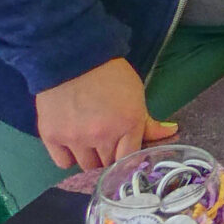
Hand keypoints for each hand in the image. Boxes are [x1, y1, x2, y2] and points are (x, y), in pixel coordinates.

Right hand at [36, 57, 175, 170]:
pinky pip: (63, 162)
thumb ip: (149, 121)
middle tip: (107, 146)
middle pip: (108, 165)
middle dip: (110, 158)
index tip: (124, 153)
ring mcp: (75, 138)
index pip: (130, 160)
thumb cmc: (110, 74)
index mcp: (127, 125)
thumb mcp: (136, 94)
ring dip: (91, 158)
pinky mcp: (51, 136)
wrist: (72, 57)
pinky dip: (69, 157)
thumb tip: (172, 133)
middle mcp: (102, 136)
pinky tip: (72, 145)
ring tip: (90, 144)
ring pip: (86, 166)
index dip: (128, 159)